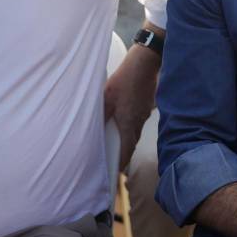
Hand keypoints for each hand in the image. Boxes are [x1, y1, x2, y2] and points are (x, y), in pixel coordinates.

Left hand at [103, 43, 159, 172]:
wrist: (144, 64)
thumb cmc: (124, 80)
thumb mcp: (106, 97)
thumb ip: (100, 115)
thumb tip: (90, 129)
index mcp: (128, 123)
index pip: (126, 150)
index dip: (120, 162)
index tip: (116, 172)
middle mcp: (138, 122)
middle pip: (131, 144)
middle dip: (124, 154)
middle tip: (116, 162)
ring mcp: (144, 114)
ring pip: (135, 133)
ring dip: (127, 141)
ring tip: (118, 146)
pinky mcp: (146, 106)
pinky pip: (138, 123)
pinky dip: (130, 129)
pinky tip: (124, 123)